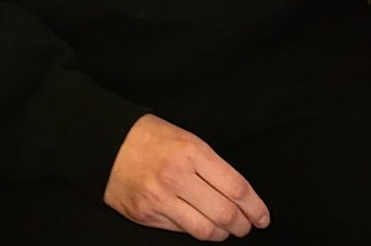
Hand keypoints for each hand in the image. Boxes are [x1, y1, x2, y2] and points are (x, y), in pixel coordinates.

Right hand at [104, 114, 269, 239]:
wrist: (107, 144)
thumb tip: (237, 195)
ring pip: (204, 229)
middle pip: (224, 213)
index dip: (254, 206)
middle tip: (248, 226)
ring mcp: (160, 199)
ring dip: (222, 233)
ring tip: (228, 230)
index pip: (235, 187)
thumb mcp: (187, 139)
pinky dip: (198, 231)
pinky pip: (181, 231)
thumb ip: (211, 165)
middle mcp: (177, 177)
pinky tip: (203, 226)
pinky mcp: (146, 216)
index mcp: (193, 151)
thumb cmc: (151, 137)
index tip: (262, 216)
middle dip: (242, 225)